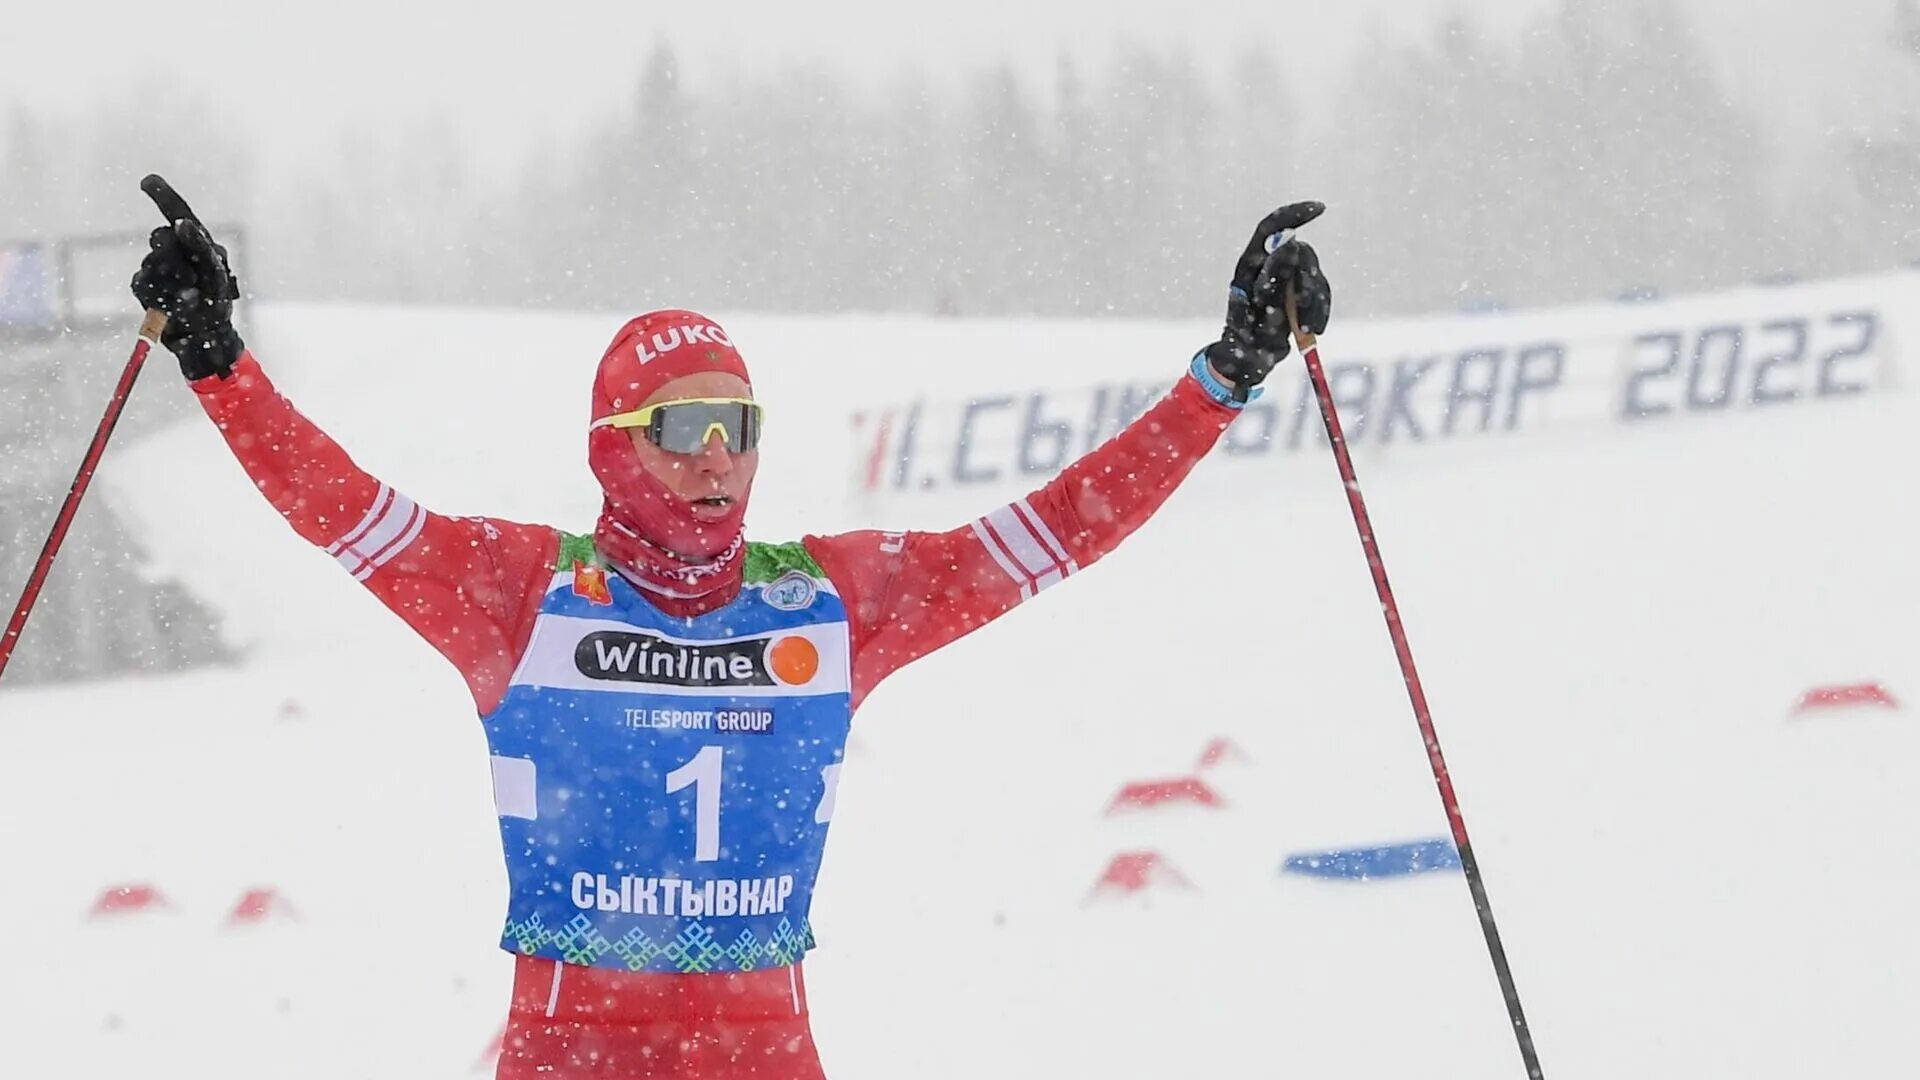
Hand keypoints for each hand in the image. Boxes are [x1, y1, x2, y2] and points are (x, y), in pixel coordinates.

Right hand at [129, 176, 244, 379]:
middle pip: (161, 237)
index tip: (147, 181)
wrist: (203, 338)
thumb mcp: (216, 276)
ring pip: (152, 262)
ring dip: (170, 280)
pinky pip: (142, 283)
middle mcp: (176, 251)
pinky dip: (157, 295)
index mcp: (198, 244)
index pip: (178, 213)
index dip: (163, 195)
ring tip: (189, 297)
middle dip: (173, 255)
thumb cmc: (216, 304)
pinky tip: (172, 305)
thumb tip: (181, 223)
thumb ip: (200, 248)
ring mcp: (157, 268)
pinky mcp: (145, 286)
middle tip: (191, 279)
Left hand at [1203, 202, 1332, 400]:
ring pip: (1314, 275)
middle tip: (1303, 313)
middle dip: (1308, 282)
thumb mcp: (1256, 313)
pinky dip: (1321, 310)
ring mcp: (1285, 280)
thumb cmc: (1244, 340)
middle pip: (1300, 254)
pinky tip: (1313, 329)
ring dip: (1316, 302)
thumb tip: (1289, 243)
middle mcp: (1268, 267)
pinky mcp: (1299, 294)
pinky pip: (1320, 293)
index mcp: (1250, 265)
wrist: (1247, 363)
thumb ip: (1273, 278)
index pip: (1271, 227)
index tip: (1320, 209)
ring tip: (1304, 329)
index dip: (1294, 214)